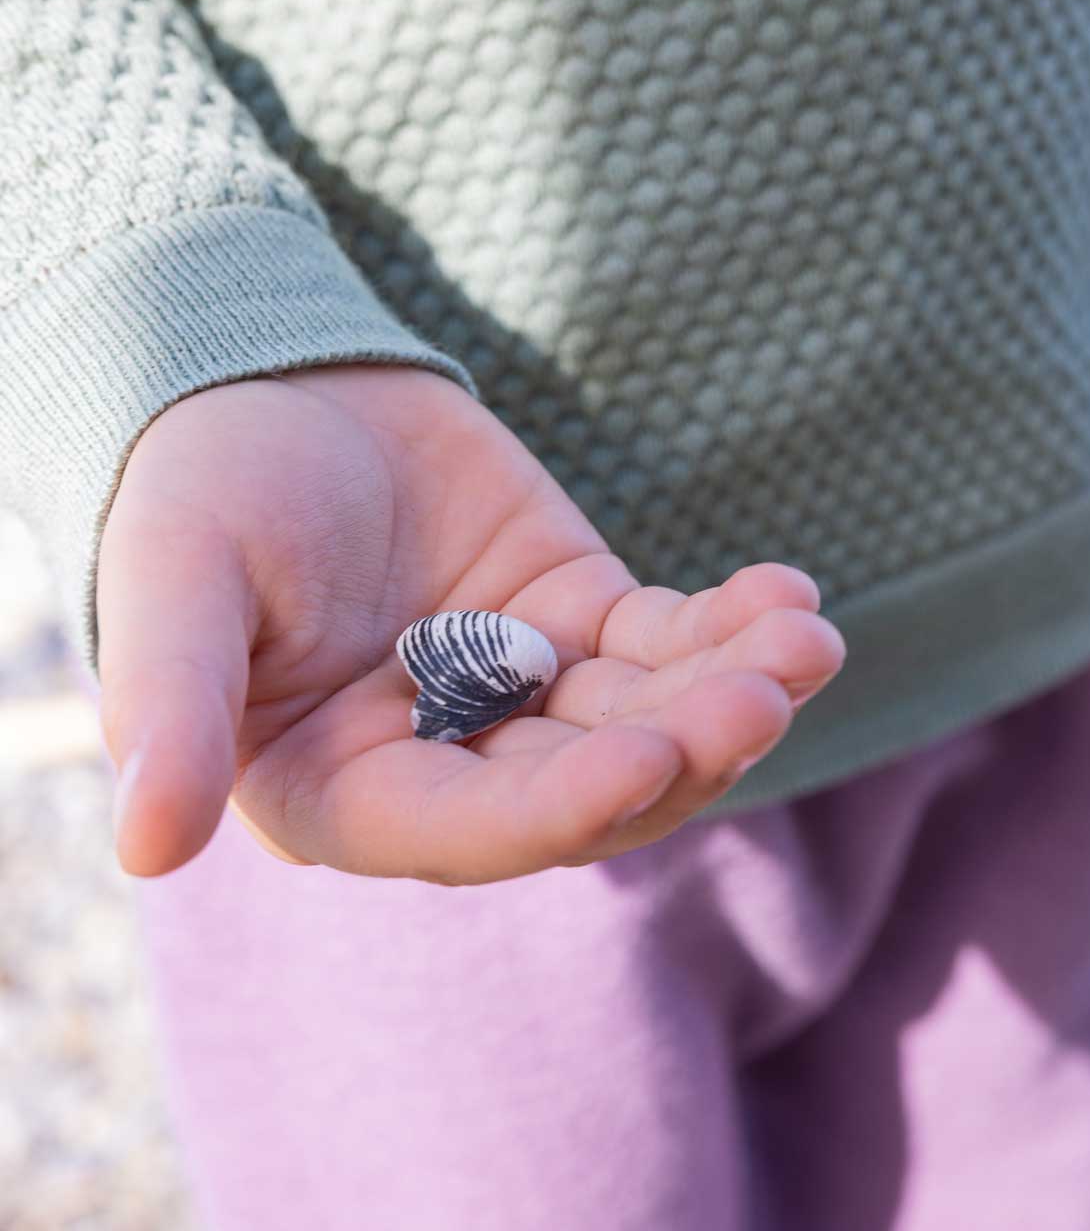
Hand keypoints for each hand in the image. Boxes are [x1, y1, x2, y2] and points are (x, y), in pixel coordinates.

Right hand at [98, 364, 845, 883]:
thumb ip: (170, 711)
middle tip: (762, 690)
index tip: (647, 759)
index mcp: (344, 790)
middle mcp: (448, 763)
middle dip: (680, 748)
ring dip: (732, 690)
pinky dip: (733, 626)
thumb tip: (146, 851)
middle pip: (586, 789)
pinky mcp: (582, 618)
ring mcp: (526, 693)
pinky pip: (672, 640)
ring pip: (649, 719)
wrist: (266, 380)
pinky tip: (791, 597)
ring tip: (803, 636)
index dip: (560, 807)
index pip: (468, 829)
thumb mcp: (174, 588)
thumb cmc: (199, 488)